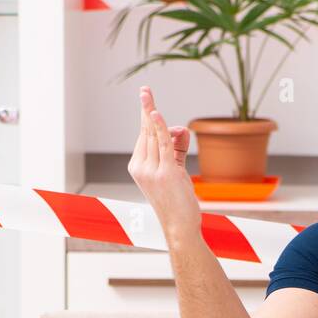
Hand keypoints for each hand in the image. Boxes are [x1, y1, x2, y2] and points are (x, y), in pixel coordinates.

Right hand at [127, 85, 200, 241]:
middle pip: (147, 132)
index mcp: (138, 167)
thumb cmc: (177, 202)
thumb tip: (180, 128)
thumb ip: (177, 149)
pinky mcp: (165, 173)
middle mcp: (141, 168)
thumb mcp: (176, 171)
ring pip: (155, 136)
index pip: (145, 136)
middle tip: (145, 89)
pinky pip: (163, 145)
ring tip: (147, 94)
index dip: (149, 117)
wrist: (180, 228)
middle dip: (147, 108)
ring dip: (154, 114)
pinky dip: (159, 128)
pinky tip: (155, 113)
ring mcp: (151, 171)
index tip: (146, 98)